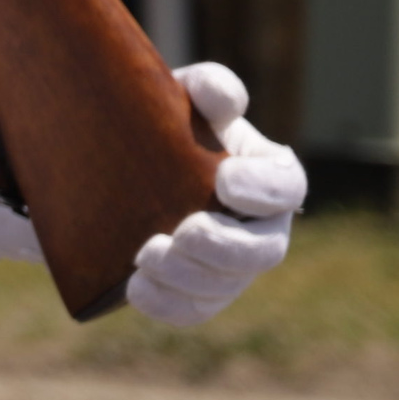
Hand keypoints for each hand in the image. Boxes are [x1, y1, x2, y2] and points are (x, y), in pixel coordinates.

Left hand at [129, 61, 304, 325]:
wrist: (111, 164)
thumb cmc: (163, 122)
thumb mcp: (181, 95)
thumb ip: (209, 89)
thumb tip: (226, 102)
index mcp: (266, 174)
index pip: (287, 186)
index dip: (263, 189)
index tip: (222, 180)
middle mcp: (259, 225)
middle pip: (264, 250)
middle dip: (226, 247)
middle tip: (184, 232)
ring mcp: (229, 265)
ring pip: (226, 285)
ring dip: (189, 277)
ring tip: (145, 255)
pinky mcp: (195, 292)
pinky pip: (192, 310)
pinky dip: (166, 303)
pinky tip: (136, 288)